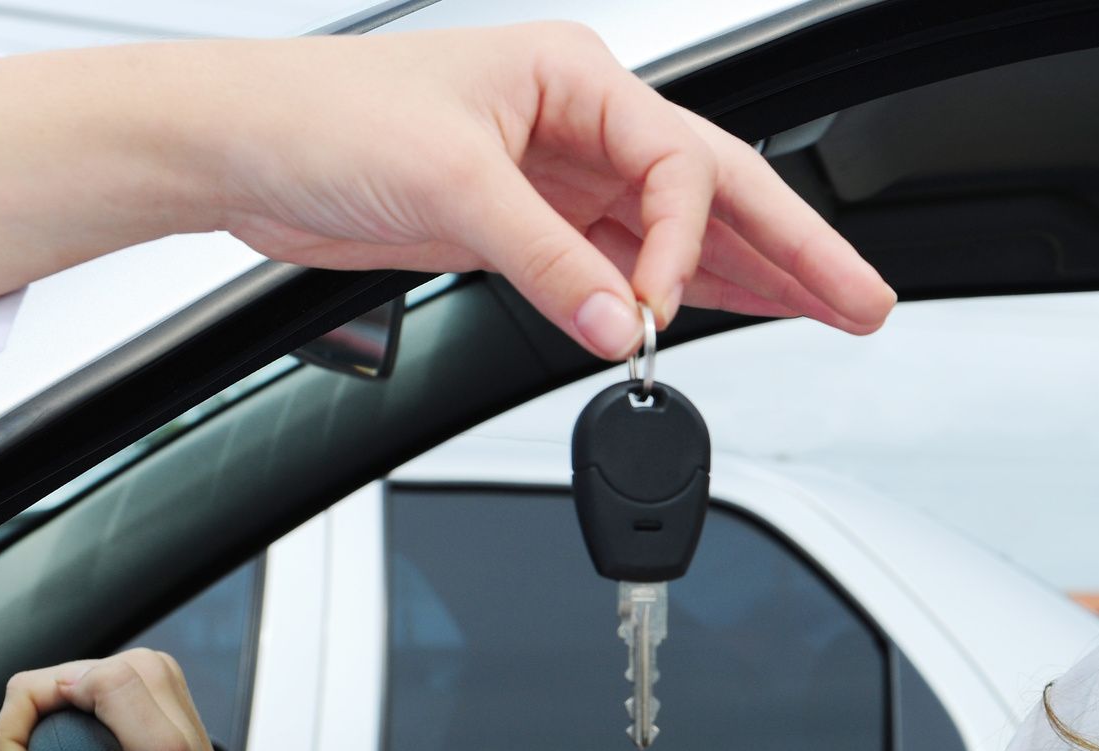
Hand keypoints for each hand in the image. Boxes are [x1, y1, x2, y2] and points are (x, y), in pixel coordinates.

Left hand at [0, 24, 895, 356]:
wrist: (232, 147)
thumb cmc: (319, 117)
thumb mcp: (449, 185)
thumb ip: (549, 264)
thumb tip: (620, 324)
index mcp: (574, 78)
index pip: (681, 166)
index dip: (690, 245)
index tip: (659, 310)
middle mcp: (578, 121)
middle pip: (715, 193)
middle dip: (796, 251)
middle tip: (865, 303)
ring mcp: (558, 176)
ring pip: (682, 234)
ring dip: (754, 278)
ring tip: (830, 314)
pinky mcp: (528, 225)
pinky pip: (630, 265)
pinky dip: (681, 295)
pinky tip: (730, 316)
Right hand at [0, 650, 268, 750]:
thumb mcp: (158, 750)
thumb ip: (119, 696)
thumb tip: (73, 679)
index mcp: (142, 669)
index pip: (36, 685)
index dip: (19, 739)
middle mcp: (139, 670)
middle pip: (38, 692)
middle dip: (26, 742)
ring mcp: (132, 690)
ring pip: (45, 706)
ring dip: (39, 747)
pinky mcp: (124, 711)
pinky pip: (62, 717)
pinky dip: (53, 747)